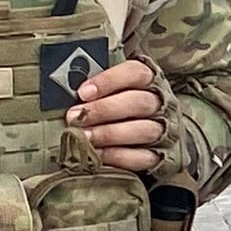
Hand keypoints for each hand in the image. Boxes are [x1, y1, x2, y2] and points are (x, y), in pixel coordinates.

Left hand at [64, 56, 169, 173]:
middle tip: (76, 117)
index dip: (109, 80)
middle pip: (138, 102)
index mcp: (150, 80)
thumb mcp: (114, 90)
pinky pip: (143, 157)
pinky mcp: (162, 155)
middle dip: (104, 109)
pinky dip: (119, 156)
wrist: (150, 136)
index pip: (135, 73)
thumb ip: (98, 88)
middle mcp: (161, 104)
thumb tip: (66, 88)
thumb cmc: (122, 107)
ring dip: (109, 134)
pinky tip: (98, 154)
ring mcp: (164, 130)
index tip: (82, 92)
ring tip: (84, 137)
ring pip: (143, 129)